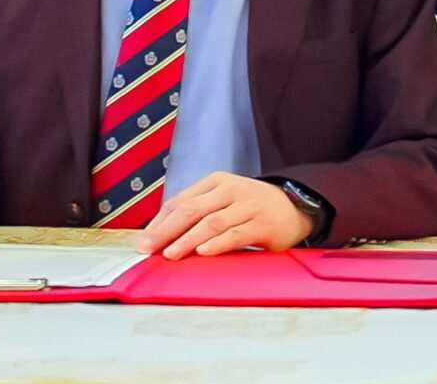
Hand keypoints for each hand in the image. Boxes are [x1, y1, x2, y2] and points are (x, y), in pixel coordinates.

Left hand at [134, 173, 317, 258]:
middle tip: (148, 249)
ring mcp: (248, 205)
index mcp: (216, 182)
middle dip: (166, 231)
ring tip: (171, 254)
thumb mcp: (223, 200)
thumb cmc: (249, 207)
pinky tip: (203, 252)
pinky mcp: (262, 224)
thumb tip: (160, 236)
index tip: (142, 242)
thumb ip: (197, 212)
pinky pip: (235, 234)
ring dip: (188, 239)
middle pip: (192, 210)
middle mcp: (230, 189)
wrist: (294, 206)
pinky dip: (217, 243)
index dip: (159, 223)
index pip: (180, 201)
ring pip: (211, 222)